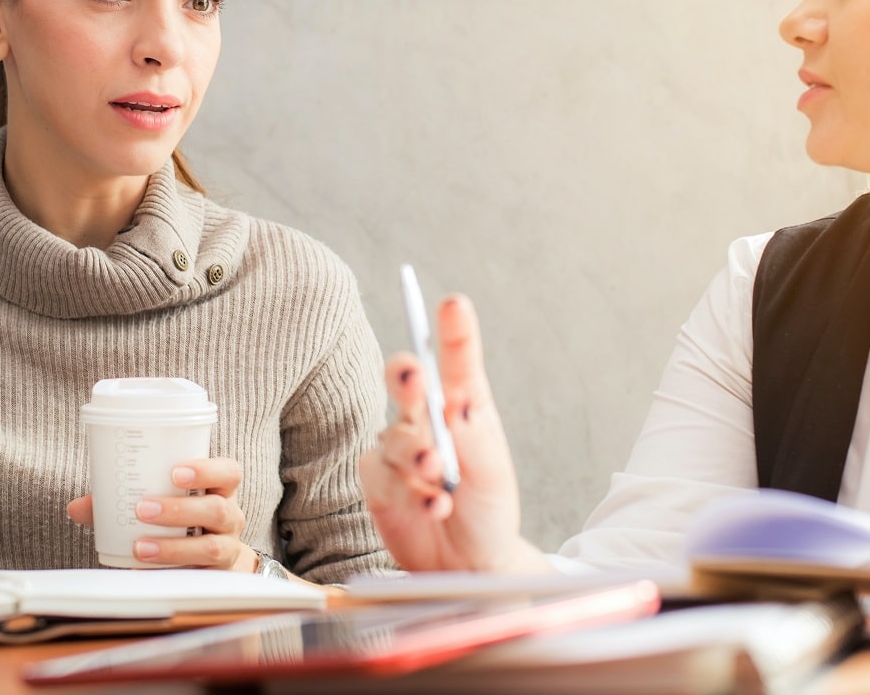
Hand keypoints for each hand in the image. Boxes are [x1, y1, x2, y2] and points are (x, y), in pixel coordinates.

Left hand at [67, 458, 254, 571]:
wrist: (211, 560)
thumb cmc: (181, 520)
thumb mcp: (162, 501)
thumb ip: (121, 501)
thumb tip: (77, 507)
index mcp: (219, 490)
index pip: (228, 473)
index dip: (207, 470)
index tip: (175, 473)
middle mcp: (230, 518)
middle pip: (218, 509)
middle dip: (180, 510)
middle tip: (143, 509)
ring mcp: (227, 549)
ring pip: (212, 547)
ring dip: (174, 547)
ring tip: (140, 547)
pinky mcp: (217, 577)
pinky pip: (200, 577)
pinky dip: (170, 573)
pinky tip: (144, 571)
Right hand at [359, 294, 549, 572]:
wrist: (469, 565)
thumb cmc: (487, 510)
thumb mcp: (492, 473)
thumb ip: (473, 438)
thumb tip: (457, 401)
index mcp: (463, 407)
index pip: (457, 363)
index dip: (454, 332)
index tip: (454, 305)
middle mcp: (426, 420)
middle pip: (405, 381)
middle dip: (407, 376)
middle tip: (416, 379)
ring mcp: (398, 449)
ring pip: (394, 437)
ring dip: (417, 456)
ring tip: (439, 478)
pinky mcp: (377, 481)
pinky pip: (383, 477)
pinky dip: (410, 492)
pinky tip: (433, 506)